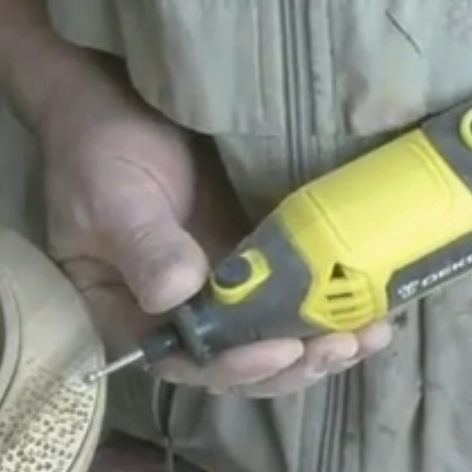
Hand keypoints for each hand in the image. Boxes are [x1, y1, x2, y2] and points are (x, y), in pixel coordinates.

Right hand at [35, 68, 392, 396]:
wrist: (116, 102)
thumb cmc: (96, 153)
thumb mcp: (111, 198)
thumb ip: (144, 246)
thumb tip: (179, 294)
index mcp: (133, 317)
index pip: (186, 364)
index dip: (234, 369)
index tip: (279, 352)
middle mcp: (180, 317)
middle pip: (239, 366)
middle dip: (292, 364)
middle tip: (338, 346)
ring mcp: (221, 292)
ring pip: (273, 342)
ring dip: (320, 347)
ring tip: (369, 335)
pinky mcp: (256, 261)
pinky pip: (293, 300)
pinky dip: (330, 311)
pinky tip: (374, 309)